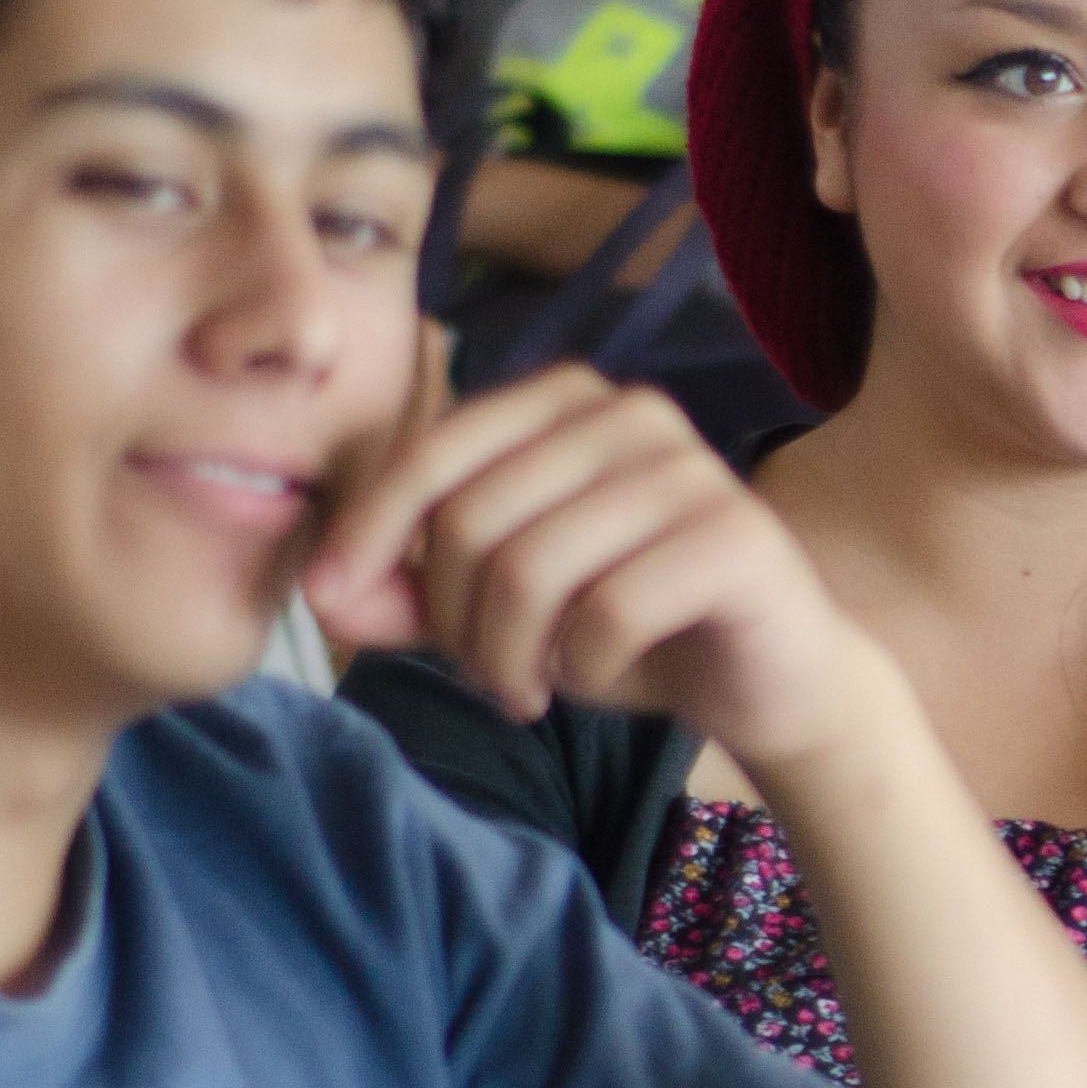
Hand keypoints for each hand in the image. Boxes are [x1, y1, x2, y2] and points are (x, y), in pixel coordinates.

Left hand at [305, 366, 887, 777]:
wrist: (769, 676)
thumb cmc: (627, 628)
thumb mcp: (499, 609)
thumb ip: (408, 594)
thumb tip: (317, 592)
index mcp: (565, 400)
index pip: (431, 453)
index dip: (366, 534)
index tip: (333, 605)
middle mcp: (628, 412)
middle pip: (471, 521)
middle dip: (452, 622)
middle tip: (484, 675)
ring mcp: (688, 469)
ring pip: (531, 570)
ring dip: (506, 656)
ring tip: (527, 687)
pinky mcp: (733, 537)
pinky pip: (607, 612)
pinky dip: (578, 668)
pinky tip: (590, 678)